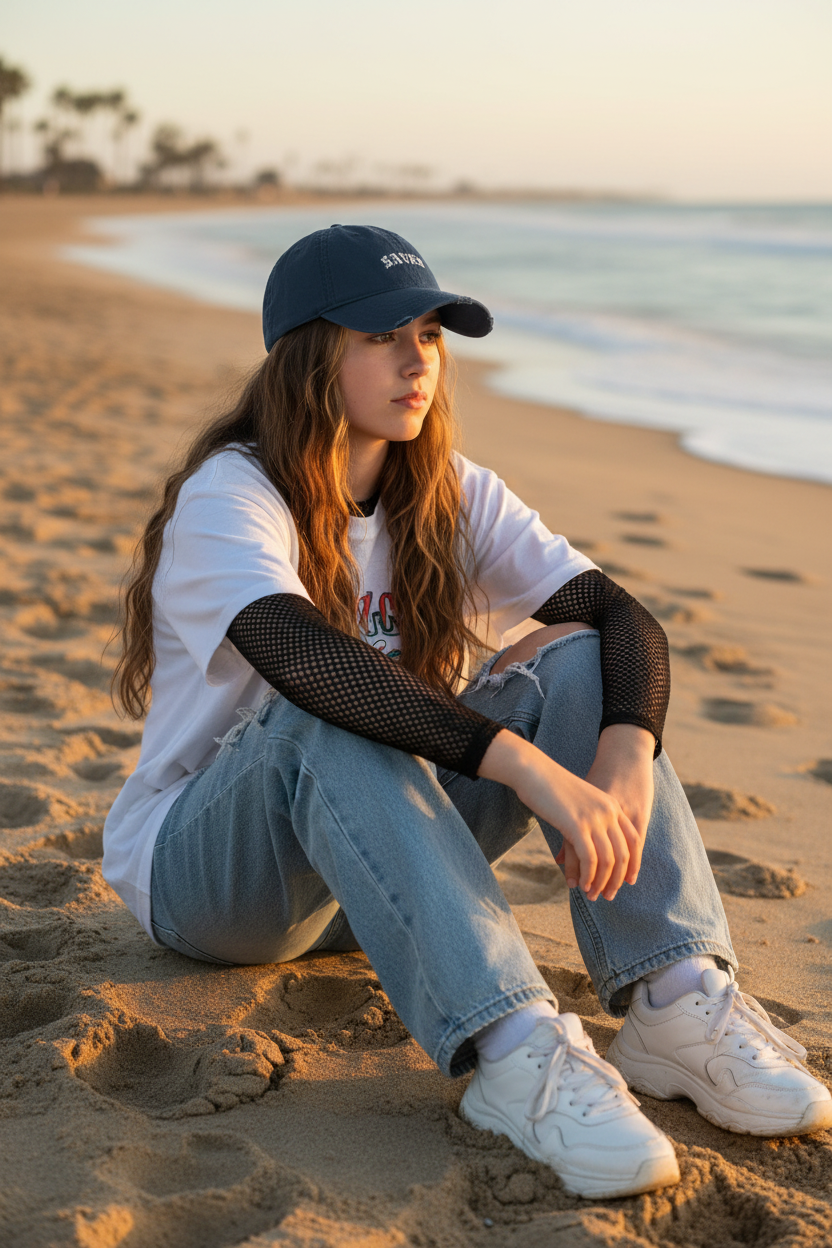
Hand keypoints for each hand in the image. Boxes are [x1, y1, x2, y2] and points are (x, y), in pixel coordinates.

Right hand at [478, 730, 641, 901]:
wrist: (534, 771)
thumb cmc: (550, 786)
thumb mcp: (579, 800)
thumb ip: (590, 817)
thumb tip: (588, 840)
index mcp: (611, 805)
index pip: (634, 840)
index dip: (632, 864)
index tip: (625, 882)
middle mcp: (608, 812)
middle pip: (623, 854)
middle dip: (615, 879)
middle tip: (606, 895)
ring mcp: (594, 818)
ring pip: (608, 860)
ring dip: (599, 882)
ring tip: (591, 894)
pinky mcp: (577, 825)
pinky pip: (590, 860)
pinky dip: (587, 876)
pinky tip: (580, 884)